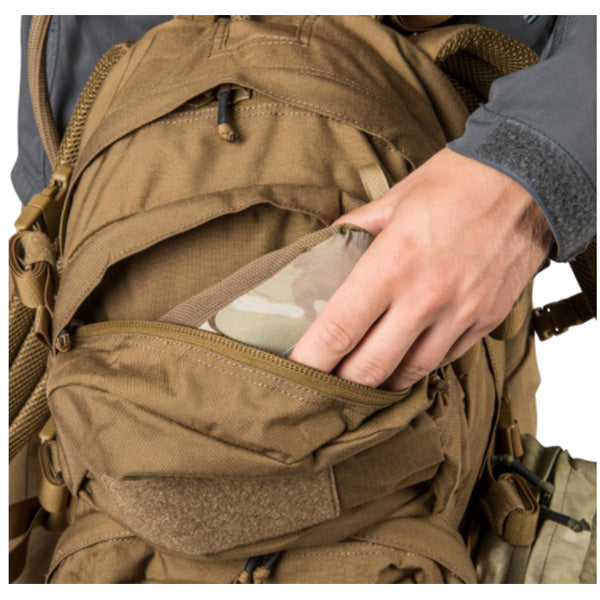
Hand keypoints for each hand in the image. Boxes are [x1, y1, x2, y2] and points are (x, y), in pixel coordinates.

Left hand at [289, 148, 551, 389]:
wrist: (529, 182)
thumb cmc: (457, 184)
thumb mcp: (394, 198)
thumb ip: (353, 228)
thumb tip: (324, 243)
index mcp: (393, 263)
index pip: (339, 328)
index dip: (310, 360)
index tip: (293, 372)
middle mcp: (425, 298)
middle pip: (370, 367)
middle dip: (339, 383)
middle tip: (322, 381)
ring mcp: (459, 315)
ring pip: (408, 374)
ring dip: (378, 382)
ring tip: (359, 377)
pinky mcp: (483, 323)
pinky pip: (442, 362)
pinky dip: (416, 366)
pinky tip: (402, 358)